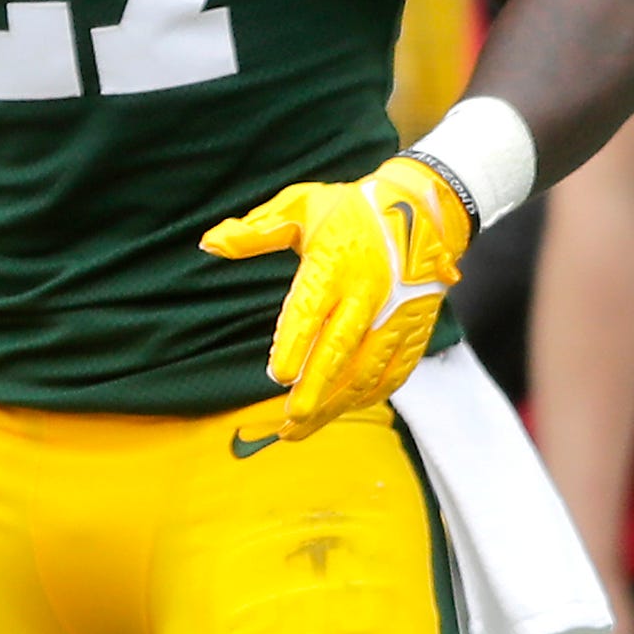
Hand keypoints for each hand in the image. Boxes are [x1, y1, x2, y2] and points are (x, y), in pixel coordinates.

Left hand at [199, 155, 472, 437]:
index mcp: (334, 267)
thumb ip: (255, 231)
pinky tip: (348, 409)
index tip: (277, 375)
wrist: (423, 209)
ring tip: (305, 426)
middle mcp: (368, 296)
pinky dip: (372, 395)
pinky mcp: (414, 328)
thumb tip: (210, 242)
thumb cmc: (350, 209)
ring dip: (338, 402)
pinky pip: (395, 370)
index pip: (310, 313)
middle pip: (339, 351)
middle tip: (290, 419)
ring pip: (367, 370)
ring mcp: (395, 316)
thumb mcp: (299, 207)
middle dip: (316, 389)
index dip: (294, 346)